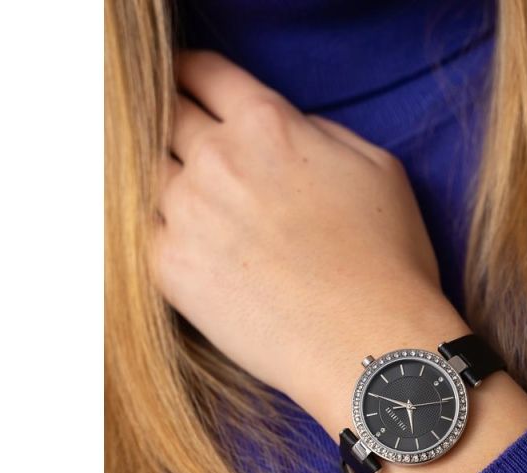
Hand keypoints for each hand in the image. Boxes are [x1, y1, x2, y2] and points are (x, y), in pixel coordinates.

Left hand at [156, 51, 469, 435]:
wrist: (367, 343)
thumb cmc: (386, 263)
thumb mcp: (376, 169)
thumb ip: (319, 132)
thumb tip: (288, 130)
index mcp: (267, 126)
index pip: (205, 74)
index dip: (193, 75)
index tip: (188, 86)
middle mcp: (217, 160)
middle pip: (165, 117)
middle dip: (173, 123)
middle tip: (183, 145)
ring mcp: (186, 214)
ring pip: (144, 175)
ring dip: (161, 180)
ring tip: (187, 204)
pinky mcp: (169, 269)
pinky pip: (139, 232)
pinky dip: (154, 230)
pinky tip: (182, 244)